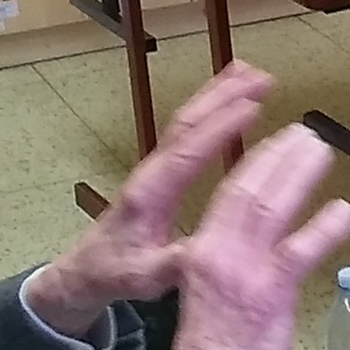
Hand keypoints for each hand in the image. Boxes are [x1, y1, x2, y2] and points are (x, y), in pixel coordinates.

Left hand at [25, 65, 275, 338]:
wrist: (88, 268)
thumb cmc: (115, 271)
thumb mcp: (143, 277)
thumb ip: (170, 265)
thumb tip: (204, 254)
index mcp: (150, 195)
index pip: (186, 152)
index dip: (218, 128)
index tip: (251, 107)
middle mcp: (152, 172)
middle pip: (187, 123)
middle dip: (223, 96)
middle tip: (261, 76)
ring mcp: (156, 166)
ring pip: (187, 120)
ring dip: (218, 93)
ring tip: (252, 73)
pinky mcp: (162, 168)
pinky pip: (188, 130)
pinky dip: (211, 107)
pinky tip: (233, 98)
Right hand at [162, 125, 349, 349]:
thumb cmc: (212, 344)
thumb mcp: (203, 289)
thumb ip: (229, 257)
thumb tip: (258, 235)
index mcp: (200, 250)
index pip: (228, 192)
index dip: (255, 161)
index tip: (275, 141)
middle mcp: (219, 252)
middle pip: (252, 189)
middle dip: (280, 156)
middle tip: (305, 134)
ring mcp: (248, 270)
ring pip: (274, 207)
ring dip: (300, 174)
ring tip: (322, 152)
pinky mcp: (274, 291)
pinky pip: (303, 249)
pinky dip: (326, 225)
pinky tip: (345, 210)